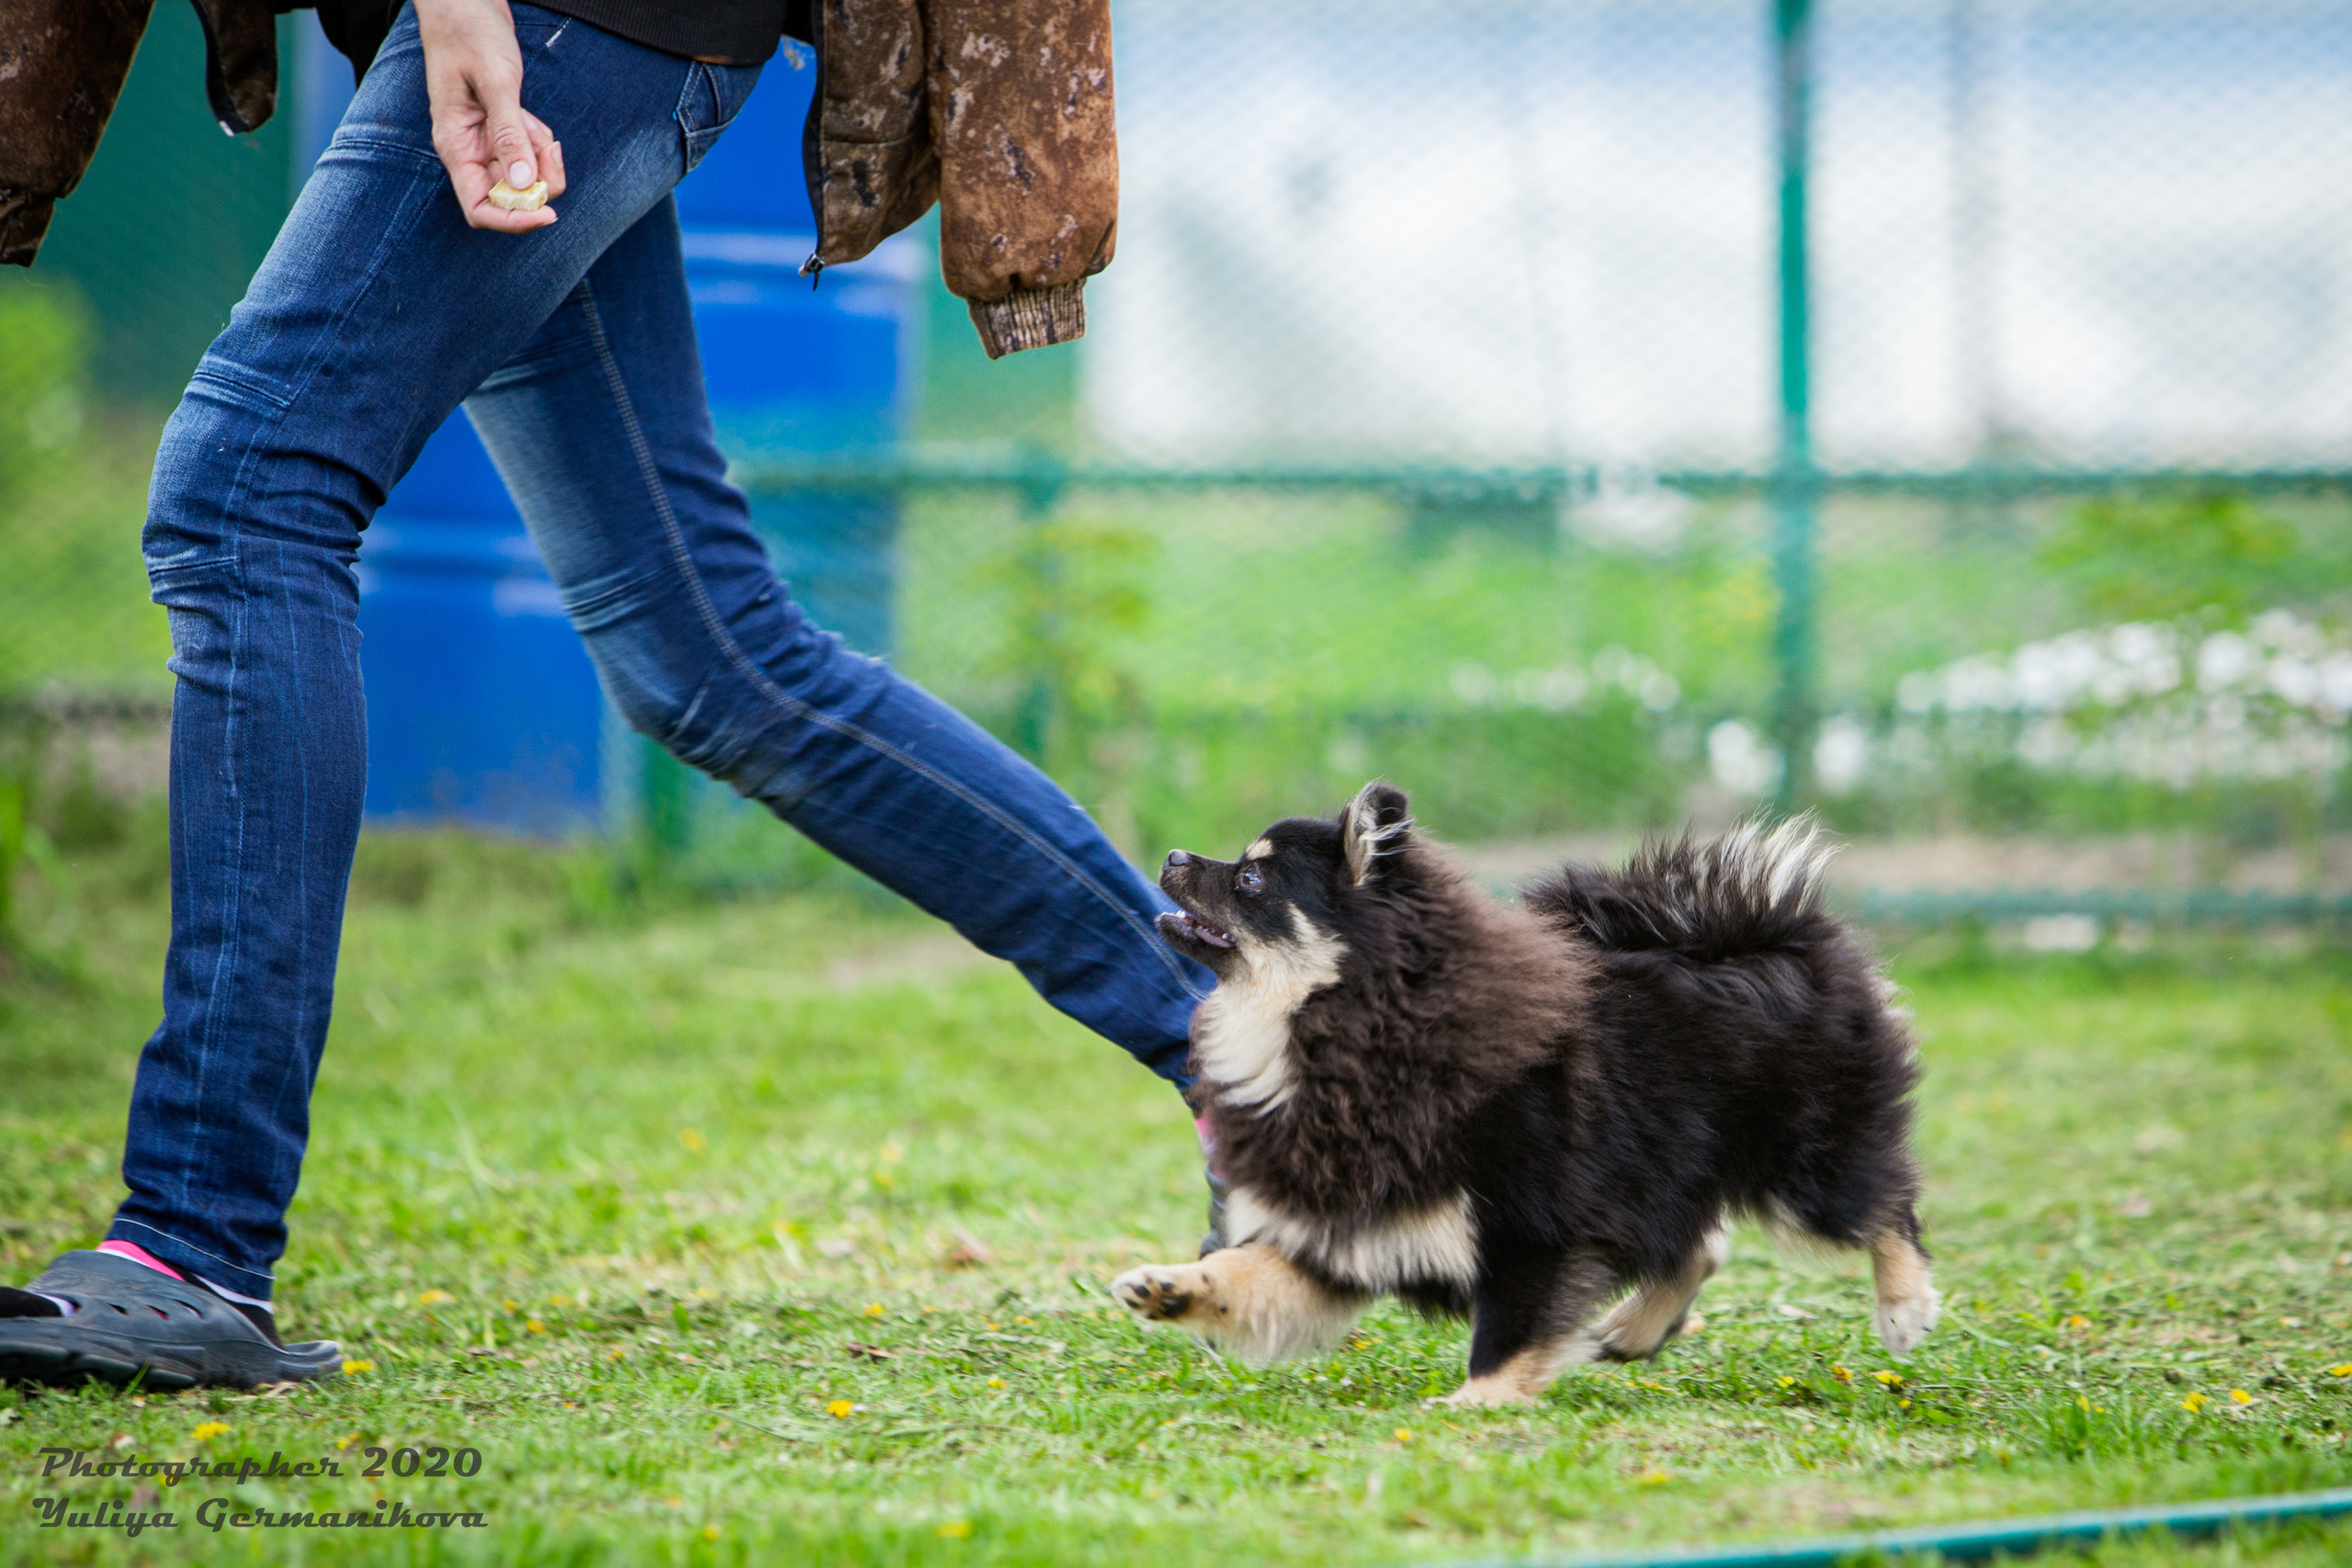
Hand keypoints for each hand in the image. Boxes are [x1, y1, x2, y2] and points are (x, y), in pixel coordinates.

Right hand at [415, 0, 567, 232]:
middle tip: (551, 147)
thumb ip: (509, 133)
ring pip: (525, 176)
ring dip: (541, 156)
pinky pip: (529, 152)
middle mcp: (469, 152)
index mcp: (456, 147)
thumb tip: (522, 182)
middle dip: (539, 180)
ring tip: (533, 120)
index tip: (548, 213)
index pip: (480, 209)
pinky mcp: (500, 131)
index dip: (514, 220)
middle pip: (511, 197)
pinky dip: (539, 141)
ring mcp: (485, 143)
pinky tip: (530, 115)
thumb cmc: (470, 34)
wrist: (466, 3)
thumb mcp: (495, 82)